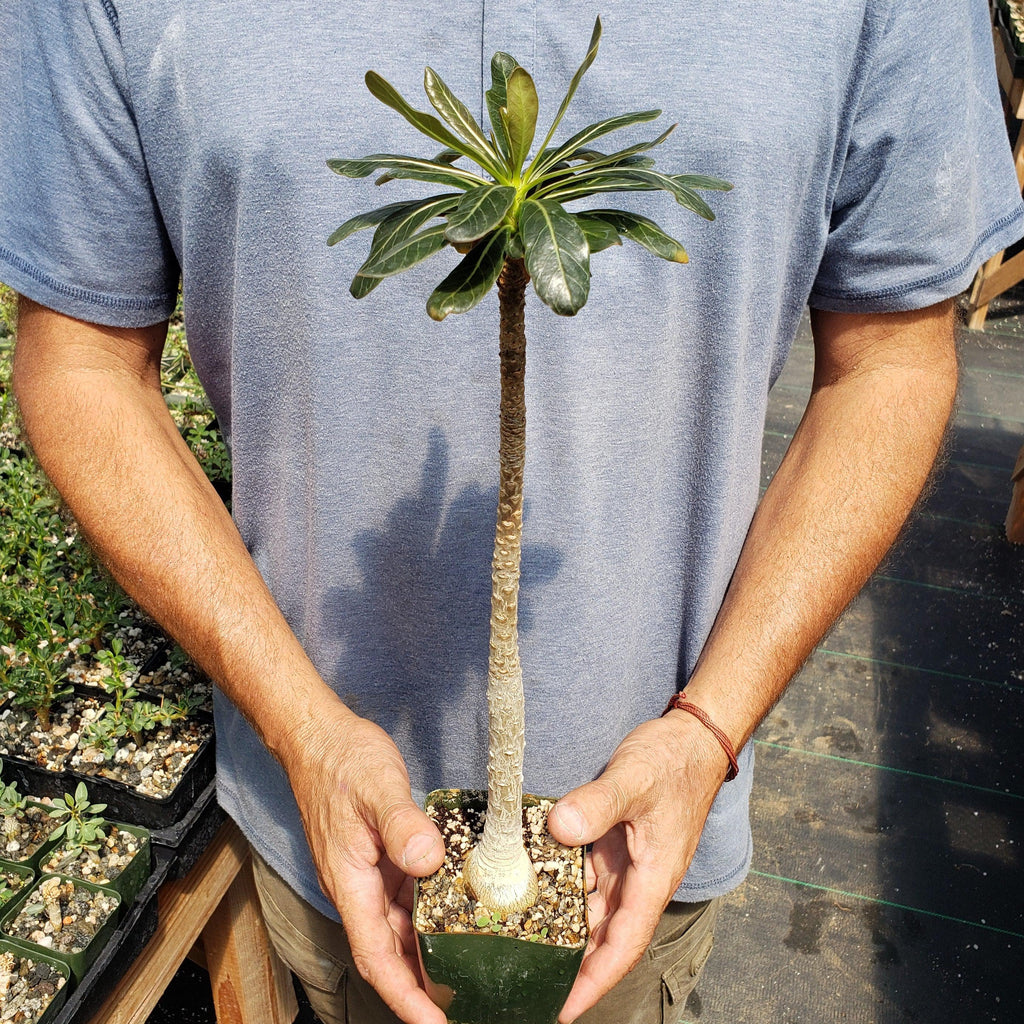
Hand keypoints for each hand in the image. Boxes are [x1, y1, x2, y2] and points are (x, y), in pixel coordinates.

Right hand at [283, 702, 446, 1023]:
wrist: (320, 737)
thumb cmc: (341, 760)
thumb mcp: (378, 787)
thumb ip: (402, 824)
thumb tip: (428, 860)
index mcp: (350, 883)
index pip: (377, 957)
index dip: (405, 997)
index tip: (434, 1023)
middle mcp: (358, 887)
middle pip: (390, 953)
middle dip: (422, 987)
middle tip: (465, 1004)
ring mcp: (369, 875)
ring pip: (400, 928)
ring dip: (427, 954)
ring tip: (469, 974)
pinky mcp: (382, 859)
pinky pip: (406, 900)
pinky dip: (429, 916)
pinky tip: (457, 917)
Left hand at [547, 713, 728, 1022]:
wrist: (690, 739)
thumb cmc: (673, 762)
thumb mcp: (635, 779)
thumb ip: (599, 802)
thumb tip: (560, 828)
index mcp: (652, 880)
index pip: (621, 945)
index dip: (593, 982)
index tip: (562, 1010)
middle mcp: (638, 880)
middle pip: (601, 935)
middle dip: (569, 964)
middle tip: (525, 982)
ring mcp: (625, 863)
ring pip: (590, 907)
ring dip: (561, 925)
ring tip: (518, 945)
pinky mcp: (613, 844)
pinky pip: (585, 876)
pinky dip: (560, 886)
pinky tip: (529, 888)